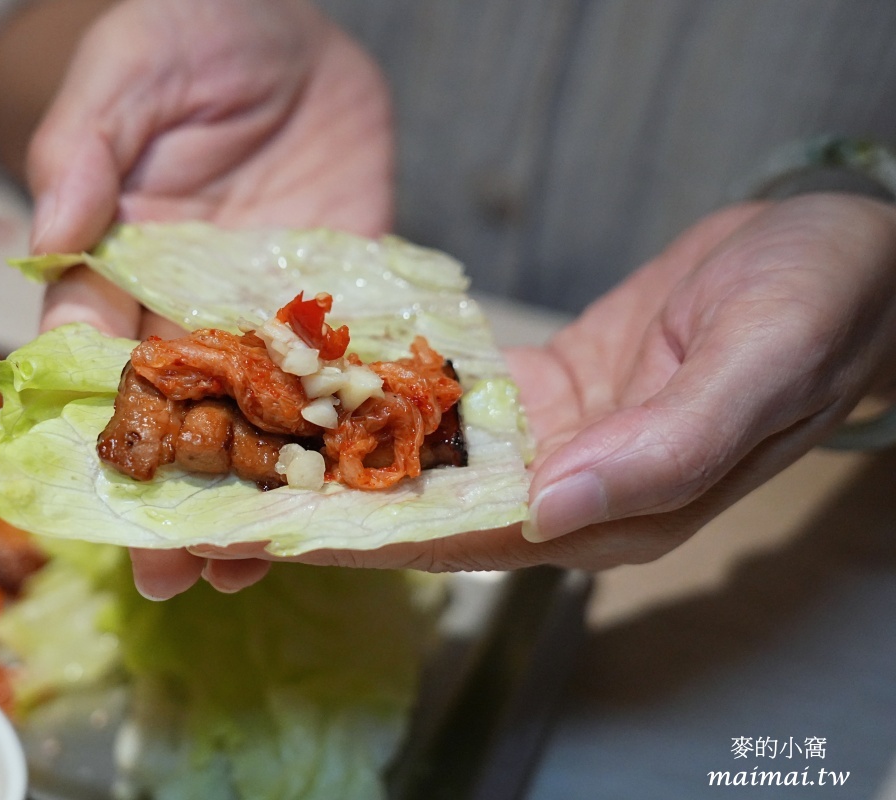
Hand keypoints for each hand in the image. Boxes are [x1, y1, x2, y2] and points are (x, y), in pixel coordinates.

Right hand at [0, 0, 392, 595]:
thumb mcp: (131, 71)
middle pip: (169, 413)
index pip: (90, 354)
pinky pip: (335, 382)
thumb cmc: (191, 35)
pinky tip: (340, 502)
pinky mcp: (335, 310)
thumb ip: (88, 147)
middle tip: (172, 573)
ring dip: (249, 494)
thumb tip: (51, 229)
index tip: (98, 491)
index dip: (91, 423)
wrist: (290, 38)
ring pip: (250, 420)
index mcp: (116, 262)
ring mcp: (263, 316)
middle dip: (169, 493)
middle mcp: (184, 305)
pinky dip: (335, 443)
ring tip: (245, 570)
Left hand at [167, 194, 895, 591]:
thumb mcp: (759, 363)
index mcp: (620, 509)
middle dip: (329, 513)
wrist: (840, 258)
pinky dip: (387, 408)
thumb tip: (555, 504)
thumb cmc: (818, 305)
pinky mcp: (546, 399)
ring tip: (247, 454)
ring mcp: (556, 449)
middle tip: (225, 501)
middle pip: (427, 515)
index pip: (470, 539)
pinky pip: (454, 411)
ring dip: (341, 464)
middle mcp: (574, 494)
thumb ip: (664, 444)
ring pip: (429, 468)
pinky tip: (321, 397)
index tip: (278, 533)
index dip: (371, 541)